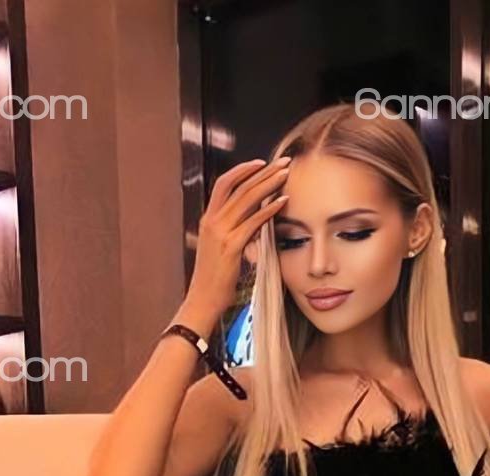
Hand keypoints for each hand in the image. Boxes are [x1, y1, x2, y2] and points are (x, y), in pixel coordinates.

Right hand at [182, 157, 290, 329]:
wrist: (203, 299)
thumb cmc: (214, 279)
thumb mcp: (220, 249)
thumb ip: (232, 230)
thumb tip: (252, 219)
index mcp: (208, 220)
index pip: (224, 184)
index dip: (243, 170)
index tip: (261, 163)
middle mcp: (212, 222)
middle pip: (239, 186)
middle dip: (263, 171)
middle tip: (283, 162)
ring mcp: (221, 233)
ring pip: (246, 199)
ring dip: (268, 184)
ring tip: (285, 175)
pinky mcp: (231, 246)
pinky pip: (253, 222)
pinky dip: (269, 210)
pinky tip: (282, 202)